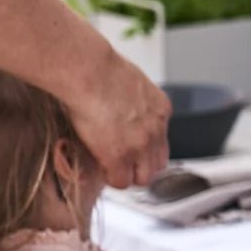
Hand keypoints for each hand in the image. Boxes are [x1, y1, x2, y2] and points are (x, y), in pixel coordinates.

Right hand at [63, 49, 169, 188]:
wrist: (90, 73)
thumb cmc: (100, 70)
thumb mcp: (129, 85)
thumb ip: (132, 103)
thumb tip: (121, 109)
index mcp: (160, 109)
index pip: (161, 142)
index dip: (144, 149)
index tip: (132, 149)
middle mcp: (156, 129)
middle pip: (158, 163)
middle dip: (141, 166)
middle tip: (123, 164)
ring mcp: (141, 145)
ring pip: (143, 177)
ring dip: (128, 175)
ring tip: (111, 169)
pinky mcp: (119, 156)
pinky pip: (120, 181)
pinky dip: (111, 179)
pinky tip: (101, 170)